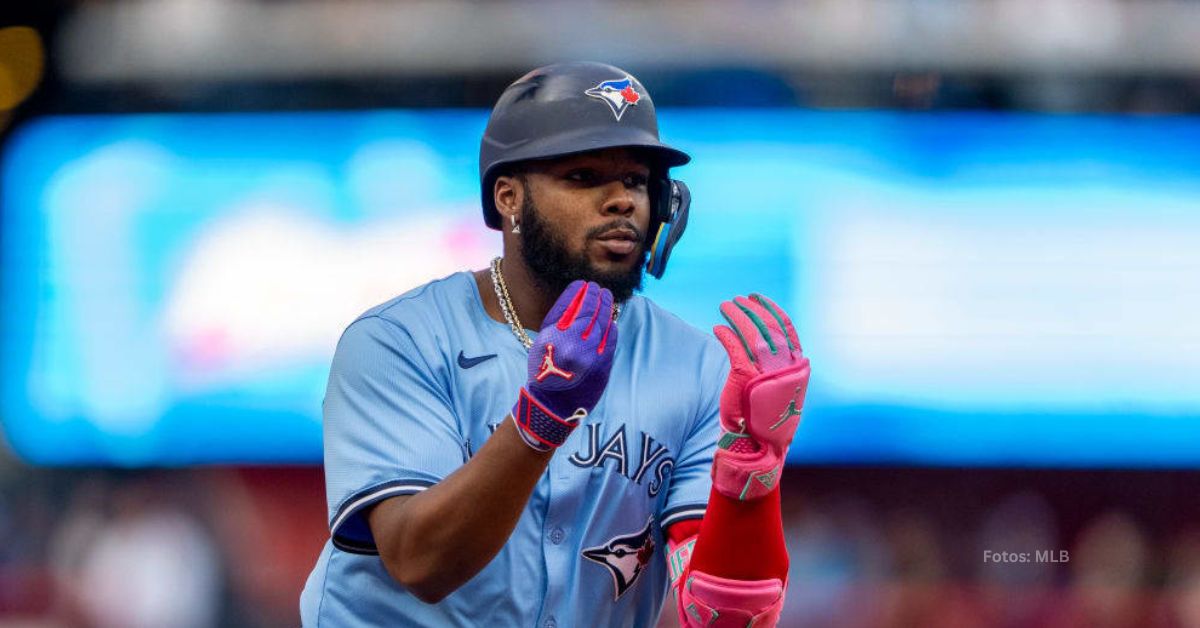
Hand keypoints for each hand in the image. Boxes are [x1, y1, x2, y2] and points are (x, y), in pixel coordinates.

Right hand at [512, 280, 617, 450]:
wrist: (552, 405)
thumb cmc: (545, 370)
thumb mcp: (542, 342)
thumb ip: (557, 320)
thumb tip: (576, 297)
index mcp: (552, 335)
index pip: (569, 304)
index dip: (579, 291)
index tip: (583, 284)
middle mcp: (571, 343)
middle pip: (588, 310)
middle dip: (595, 295)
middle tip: (598, 288)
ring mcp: (589, 354)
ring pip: (602, 322)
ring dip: (606, 306)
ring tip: (606, 297)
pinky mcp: (602, 365)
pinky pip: (611, 339)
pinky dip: (612, 326)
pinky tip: (611, 320)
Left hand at [711, 294, 809, 499]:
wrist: (759, 447)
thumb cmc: (768, 420)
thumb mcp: (779, 389)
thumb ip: (777, 367)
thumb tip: (769, 345)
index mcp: (797, 367)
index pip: (786, 328)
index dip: (771, 310)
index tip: (758, 299)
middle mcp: (784, 366)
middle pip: (768, 326)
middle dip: (752, 309)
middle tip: (738, 299)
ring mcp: (765, 370)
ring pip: (751, 331)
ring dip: (737, 315)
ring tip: (726, 306)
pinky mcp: (744, 375)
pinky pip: (734, 346)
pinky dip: (725, 333)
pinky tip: (718, 328)